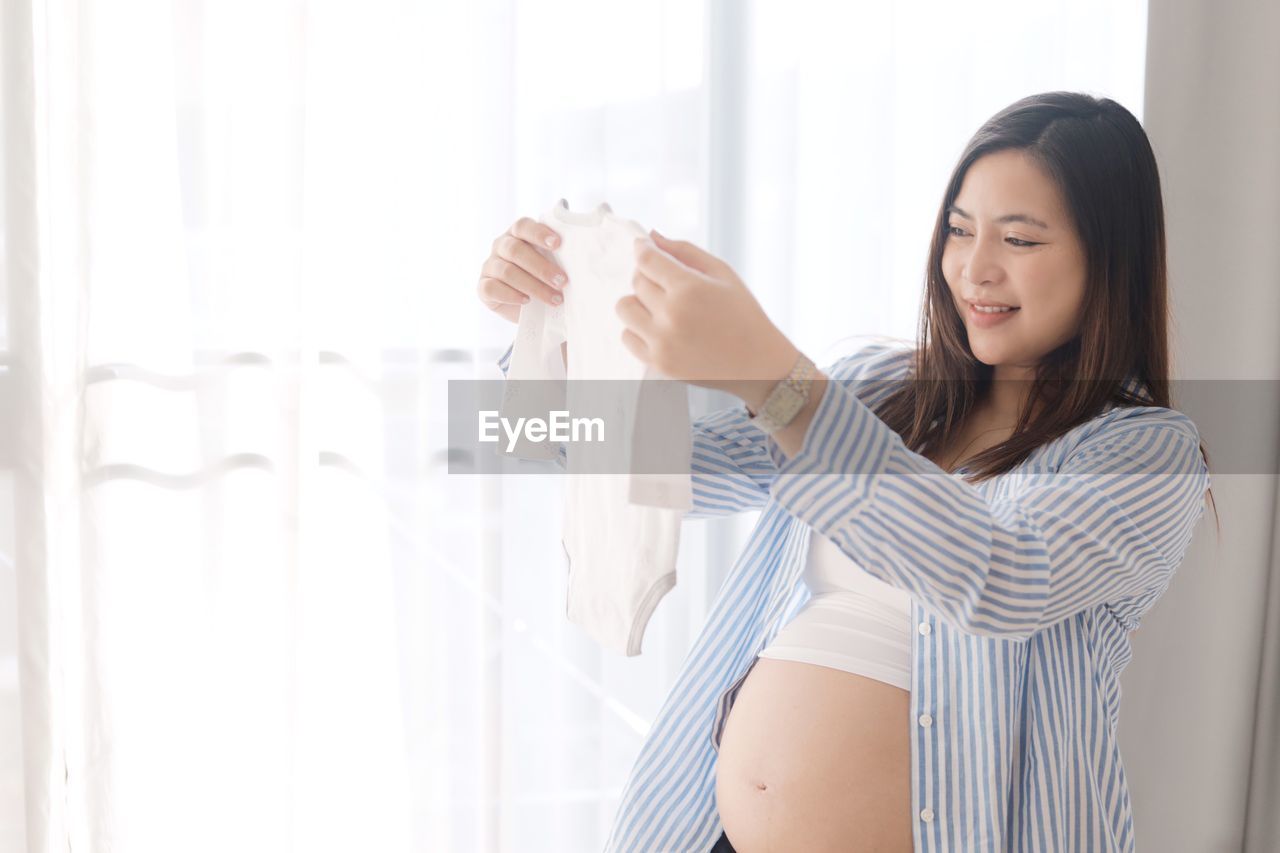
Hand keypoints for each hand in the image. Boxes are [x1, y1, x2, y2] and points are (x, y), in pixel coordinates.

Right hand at [476, 217, 569, 323]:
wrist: (531, 308)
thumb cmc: (546, 279)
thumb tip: (585, 253)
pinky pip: (492, 288)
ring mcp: (490, 265)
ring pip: (507, 272)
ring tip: (554, 299)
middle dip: (541, 267)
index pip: (523, 226)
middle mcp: (501, 246)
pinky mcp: (483, 286)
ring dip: (533, 286)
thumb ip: (561, 255)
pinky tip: (527, 301)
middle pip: (515, 250)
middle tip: (563, 281)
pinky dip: (511, 295)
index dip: (539, 233)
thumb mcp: (555, 264)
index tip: (558, 244)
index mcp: (517, 234)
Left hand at [616, 230, 800, 405]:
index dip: (642, 249)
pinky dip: (638, 329)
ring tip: (661, 307)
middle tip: (667, 283)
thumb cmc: (743, 314)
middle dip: (647, 275)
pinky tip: (660, 328)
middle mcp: (671, 316)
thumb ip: (685, 251)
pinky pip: (627, 336)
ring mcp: (662, 343)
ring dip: (638, 302)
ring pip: (625, 308)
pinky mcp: (658, 363)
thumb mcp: (722, 274)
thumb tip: (651, 237)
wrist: (757, 364)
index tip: (643, 247)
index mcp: (689, 289)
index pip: (647, 260)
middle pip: (636, 282)